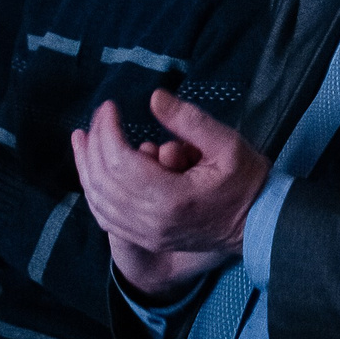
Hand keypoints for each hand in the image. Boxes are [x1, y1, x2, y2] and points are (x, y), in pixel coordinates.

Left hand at [70, 92, 268, 297]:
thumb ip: (189, 120)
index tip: (109, 106)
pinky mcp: (146, 239)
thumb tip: (154, 99)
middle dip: (94, 144)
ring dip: (85, 168)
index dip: (107, 130)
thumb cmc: (247, 182)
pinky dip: (94, 193)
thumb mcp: (227, 143)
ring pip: (98, 202)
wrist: (259, 225)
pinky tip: (91, 172)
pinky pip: (106, 218)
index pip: (120, 162)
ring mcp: (146, 234)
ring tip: (81, 139)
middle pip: (103, 181)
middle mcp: (151, 221)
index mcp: (171, 198)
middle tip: (99, 117)